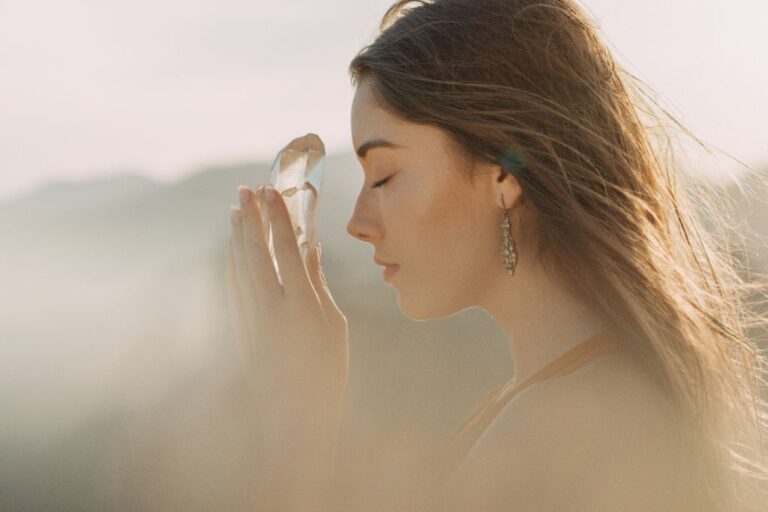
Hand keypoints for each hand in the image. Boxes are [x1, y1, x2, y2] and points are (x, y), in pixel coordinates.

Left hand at [226, 184, 348, 439]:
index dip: (278, 218)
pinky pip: (231, 285)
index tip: (272, 191)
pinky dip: (231, 261)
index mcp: (301, 307)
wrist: (292, 416)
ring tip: (236, 209)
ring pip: (237, 266)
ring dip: (236, 235)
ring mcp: (249, 320)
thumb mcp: (333, 325)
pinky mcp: (238, 330)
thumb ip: (317, 283)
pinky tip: (232, 247)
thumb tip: (310, 249)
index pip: (286, 250)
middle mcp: (270, 310)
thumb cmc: (325, 370)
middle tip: (246, 189)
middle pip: (255, 252)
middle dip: (250, 217)